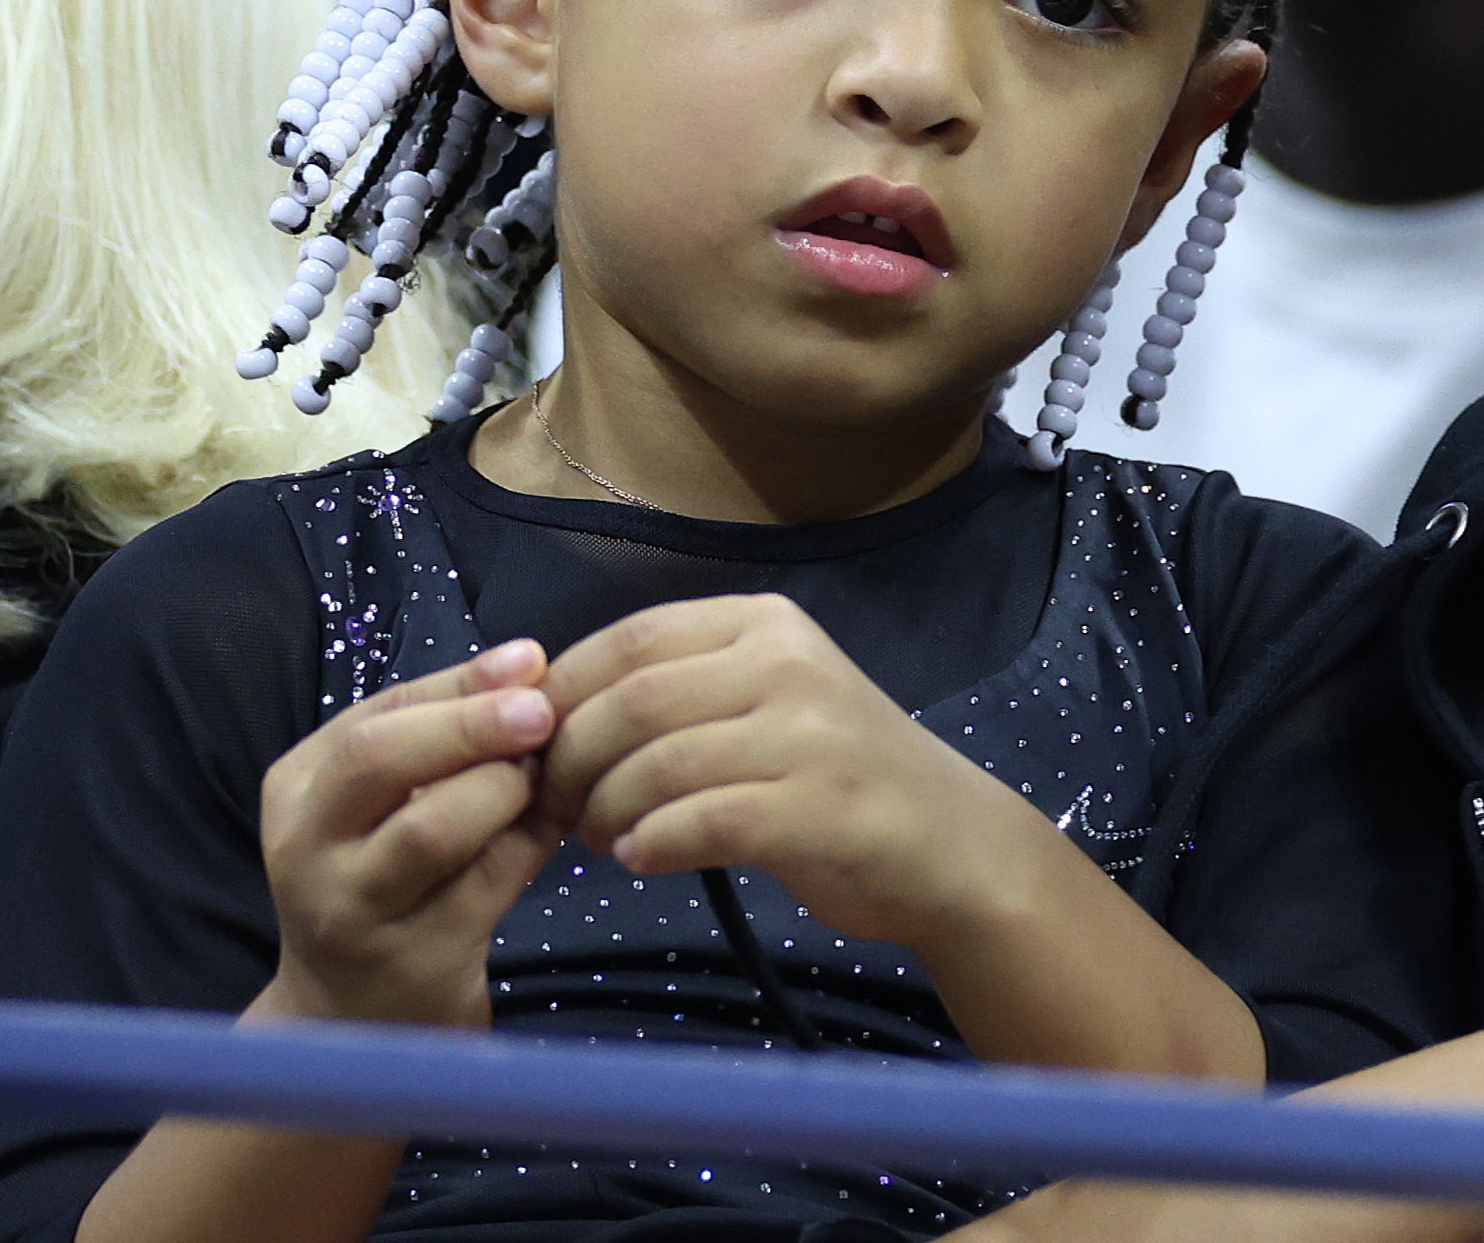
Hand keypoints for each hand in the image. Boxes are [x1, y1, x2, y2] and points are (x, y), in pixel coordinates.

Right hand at [256, 639, 563, 1031]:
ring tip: (541, 781)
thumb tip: (532, 662)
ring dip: (504, 790)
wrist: (353, 1014)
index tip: (534, 660)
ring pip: (433, 827)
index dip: (461, 683)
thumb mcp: (390, 800)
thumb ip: (448, 733)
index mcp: (297, 791)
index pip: (377, 714)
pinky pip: (488, 883)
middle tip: (543, 712)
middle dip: (471, 724)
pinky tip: (557, 825)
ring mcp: (354, 911)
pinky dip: (534, 842)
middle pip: (378, 759)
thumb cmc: (384, 877)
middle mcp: (306, 850)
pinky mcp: (415, 959)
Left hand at [534, 595, 991, 950]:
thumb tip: (550, 712)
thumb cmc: (838, 774)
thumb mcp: (769, 700)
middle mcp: (788, 664)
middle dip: (569, 760)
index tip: (533, 745)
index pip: (631, 639)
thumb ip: (682, 692)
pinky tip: (642, 859)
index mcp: (767, 624)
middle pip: (631, 701)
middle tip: (554, 807)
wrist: (950, 844)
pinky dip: (652, 845)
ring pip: (656, 765)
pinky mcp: (815, 809)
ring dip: (602, 812)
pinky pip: (698, 823)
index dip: (562, 692)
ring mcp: (808, 735)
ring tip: (600, 839)